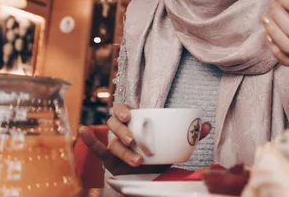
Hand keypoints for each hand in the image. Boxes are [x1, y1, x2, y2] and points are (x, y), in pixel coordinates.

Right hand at [78, 103, 211, 175]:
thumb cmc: (162, 156)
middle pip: (114, 123)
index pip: (123, 108)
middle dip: (124, 131)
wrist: (154, 179)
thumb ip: (191, 135)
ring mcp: (114, 145)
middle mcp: (123, 131)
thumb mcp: (176, 145)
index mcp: (136, 122)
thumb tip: (206, 125)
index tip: (129, 114)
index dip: (123, 108)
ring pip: (112, 143)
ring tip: (138, 161)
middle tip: (134, 140)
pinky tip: (82, 131)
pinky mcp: (109, 161)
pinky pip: (98, 150)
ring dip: (123, 151)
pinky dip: (89, 141)